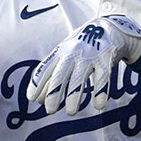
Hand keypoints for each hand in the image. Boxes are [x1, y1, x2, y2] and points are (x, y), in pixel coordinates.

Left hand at [26, 15, 140, 115]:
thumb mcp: (66, 54)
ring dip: (74, 96)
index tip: (32, 98)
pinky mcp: (105, 58)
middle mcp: (73, 52)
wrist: (108, 27)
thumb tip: (38, 99)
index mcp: (60, 51)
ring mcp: (89, 55)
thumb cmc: (82, 47)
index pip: (45, 68)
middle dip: (54, 93)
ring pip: (79, 78)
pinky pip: (102, 78)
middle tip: (50, 110)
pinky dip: (100, 92)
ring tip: (71, 112)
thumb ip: (53, 73)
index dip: (37, 83)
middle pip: (60, 74)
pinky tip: (98, 106)